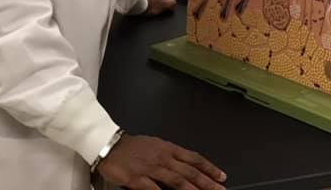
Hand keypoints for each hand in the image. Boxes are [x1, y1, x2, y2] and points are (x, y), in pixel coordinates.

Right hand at [97, 134, 225, 189]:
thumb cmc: (132, 147)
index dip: (209, 167)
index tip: (221, 175)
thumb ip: (171, 157)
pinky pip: (154, 189)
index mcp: (168, 148)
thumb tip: (187, 166)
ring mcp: (151, 168)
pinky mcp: (137, 179)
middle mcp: (163, 158)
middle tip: (220, 189)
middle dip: (207, 182)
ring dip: (192, 189)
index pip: (194, 158)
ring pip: (177, 180)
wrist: (109, 145)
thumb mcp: (155, 146)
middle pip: (189, 171)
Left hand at [143, 0, 175, 15]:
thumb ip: (171, 3)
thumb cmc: (149, 4)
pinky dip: (148, 3)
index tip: (167, 11)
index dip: (169, 6)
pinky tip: (146, 7)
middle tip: (158, 11)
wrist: (134, 3)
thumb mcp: (163, 5)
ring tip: (151, 10)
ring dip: (154, 4)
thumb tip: (174, 3)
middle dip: (161, 4)